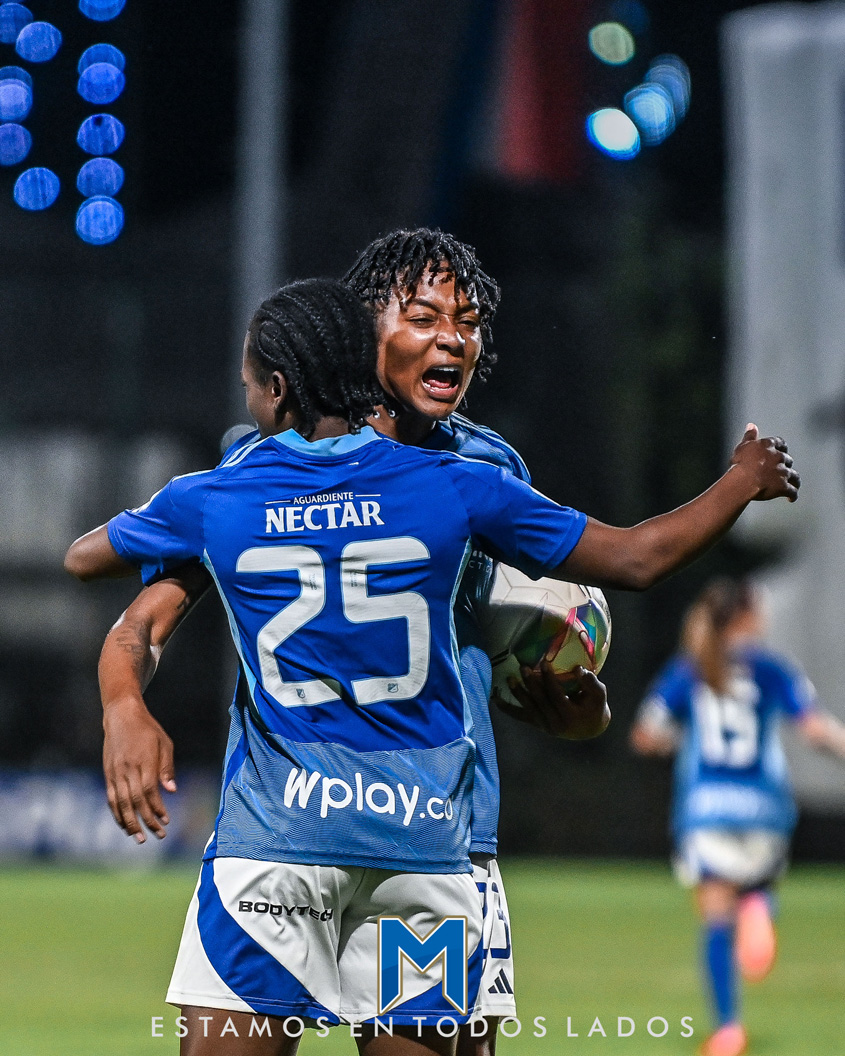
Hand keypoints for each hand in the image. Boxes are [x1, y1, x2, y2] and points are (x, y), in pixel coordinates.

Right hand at [102, 697, 175, 841]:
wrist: (121, 715)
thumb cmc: (148, 729)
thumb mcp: (164, 743)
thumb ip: (167, 767)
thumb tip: (172, 791)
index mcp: (144, 761)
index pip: (149, 791)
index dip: (157, 809)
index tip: (166, 821)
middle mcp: (128, 769)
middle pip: (135, 801)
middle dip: (147, 821)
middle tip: (158, 836)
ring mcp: (115, 772)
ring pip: (121, 803)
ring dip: (130, 823)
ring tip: (139, 838)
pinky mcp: (108, 774)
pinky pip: (111, 798)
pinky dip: (117, 813)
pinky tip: (124, 825)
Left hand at [493, 662, 610, 739]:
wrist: (589, 729)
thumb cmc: (594, 708)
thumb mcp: (599, 695)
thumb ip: (590, 682)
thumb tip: (578, 669)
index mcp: (570, 716)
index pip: (556, 696)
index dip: (550, 680)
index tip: (545, 663)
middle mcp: (554, 724)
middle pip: (539, 701)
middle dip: (531, 683)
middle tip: (523, 667)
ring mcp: (544, 726)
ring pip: (528, 708)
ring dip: (518, 693)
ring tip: (510, 678)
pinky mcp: (536, 724)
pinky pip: (520, 716)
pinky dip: (507, 708)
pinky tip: (495, 698)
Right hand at [729, 423, 799, 501]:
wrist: (742, 481)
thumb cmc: (740, 464)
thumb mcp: (742, 447)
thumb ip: (749, 436)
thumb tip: (751, 425)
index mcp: (768, 446)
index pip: (780, 443)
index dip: (781, 447)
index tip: (782, 450)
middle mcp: (778, 457)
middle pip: (788, 460)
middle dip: (786, 464)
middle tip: (781, 470)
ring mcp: (782, 472)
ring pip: (794, 475)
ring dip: (794, 480)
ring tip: (793, 484)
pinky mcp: (783, 486)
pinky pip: (792, 491)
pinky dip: (793, 495)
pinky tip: (791, 498)